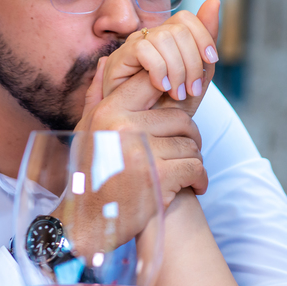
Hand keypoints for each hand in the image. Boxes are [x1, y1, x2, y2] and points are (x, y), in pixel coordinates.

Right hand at [79, 65, 207, 202]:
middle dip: (189, 139)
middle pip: (181, 119)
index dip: (173, 95)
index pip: (154, 82)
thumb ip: (97, 96)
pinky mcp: (158, 177)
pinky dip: (199, 179)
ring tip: (183, 174)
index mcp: (109, 111)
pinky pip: (195, 168)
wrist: (89, 224)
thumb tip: (104, 61)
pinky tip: (192, 187)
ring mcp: (141, 152)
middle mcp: (123, 127)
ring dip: (193, 162)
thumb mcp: (87, 130)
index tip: (176, 118)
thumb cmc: (91, 173)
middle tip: (184, 154)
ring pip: (190, 145)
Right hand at [103, 0, 220, 104]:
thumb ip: (205, 44)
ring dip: (176, 69)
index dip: (203, 36)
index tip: (211, 61)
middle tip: (191, 89)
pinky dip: (158, 68)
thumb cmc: (167, 106)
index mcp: (169, 39)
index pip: (186, 19)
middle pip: (178, 29)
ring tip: (176, 92)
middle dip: (192, 61)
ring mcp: (133, 46)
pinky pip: (144, 49)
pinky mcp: (119, 58)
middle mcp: (150, 37)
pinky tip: (160, 86)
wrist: (144, 131)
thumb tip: (214, 1)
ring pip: (164, 37)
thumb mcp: (195, 76)